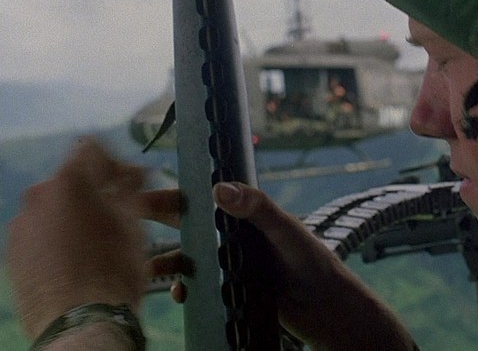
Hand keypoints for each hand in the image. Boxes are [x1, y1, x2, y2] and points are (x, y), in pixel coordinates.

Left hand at [6, 139, 146, 338]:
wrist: (80, 321)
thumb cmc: (114, 268)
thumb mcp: (133, 223)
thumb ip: (128, 187)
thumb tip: (130, 172)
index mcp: (70, 181)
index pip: (91, 148)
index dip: (116, 162)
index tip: (133, 182)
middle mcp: (38, 195)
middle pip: (71, 180)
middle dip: (96, 192)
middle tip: (119, 214)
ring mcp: (20, 225)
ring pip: (54, 208)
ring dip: (75, 216)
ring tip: (96, 243)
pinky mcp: (11, 253)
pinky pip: (40, 233)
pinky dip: (58, 238)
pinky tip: (76, 260)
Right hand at [147, 182, 415, 349]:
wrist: (328, 308)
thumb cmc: (314, 264)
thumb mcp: (287, 232)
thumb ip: (258, 210)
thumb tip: (220, 190)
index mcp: (248, 216)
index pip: (204, 198)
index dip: (173, 194)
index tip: (141, 195)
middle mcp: (236, 236)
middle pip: (190, 224)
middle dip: (159, 222)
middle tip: (126, 223)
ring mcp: (232, 263)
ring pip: (189, 257)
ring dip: (167, 260)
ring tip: (147, 269)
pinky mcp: (232, 288)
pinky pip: (200, 286)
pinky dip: (185, 287)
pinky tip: (180, 295)